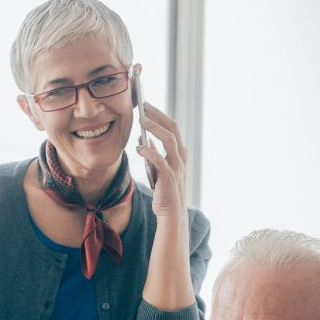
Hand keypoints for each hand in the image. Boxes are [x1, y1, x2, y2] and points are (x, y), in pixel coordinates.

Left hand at [135, 103, 188, 224]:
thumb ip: (155, 154)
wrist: (172, 214)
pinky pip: (159, 159)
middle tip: (144, 105)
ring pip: (169, 140)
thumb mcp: (160, 170)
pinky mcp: (169, 177)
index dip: (161, 116)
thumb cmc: (165, 192)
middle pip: (173, 129)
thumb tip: (144, 140)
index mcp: (180, 155)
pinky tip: (138, 147)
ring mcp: (176, 167)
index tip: (148, 107)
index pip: (173, 129)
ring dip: (155, 127)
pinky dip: (148, 151)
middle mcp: (181, 158)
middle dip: (158, 115)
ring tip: (142, 120)